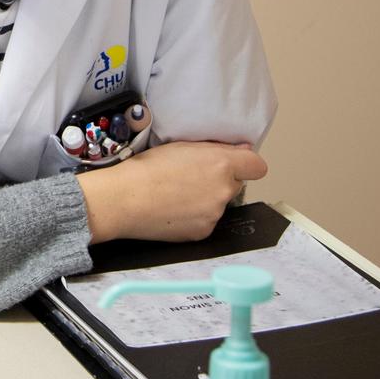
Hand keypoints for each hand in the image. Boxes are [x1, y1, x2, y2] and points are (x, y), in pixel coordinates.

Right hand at [81, 141, 268, 242]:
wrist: (122, 199)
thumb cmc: (145, 168)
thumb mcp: (179, 146)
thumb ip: (214, 148)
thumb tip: (242, 150)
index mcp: (221, 164)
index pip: (257, 166)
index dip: (245, 164)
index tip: (233, 164)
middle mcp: (224, 190)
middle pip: (234, 184)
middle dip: (219, 181)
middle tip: (190, 179)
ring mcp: (215, 214)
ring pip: (218, 204)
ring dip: (205, 200)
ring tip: (174, 196)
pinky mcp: (203, 233)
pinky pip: (205, 222)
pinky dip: (193, 217)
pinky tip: (172, 211)